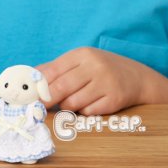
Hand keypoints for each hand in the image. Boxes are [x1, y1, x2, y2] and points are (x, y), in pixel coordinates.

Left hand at [37, 47, 167, 115]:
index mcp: (82, 54)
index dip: (39, 86)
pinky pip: (88, 112)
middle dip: (47, 100)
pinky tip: (88, 106)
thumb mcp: (80, 61)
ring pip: (73, 102)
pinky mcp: (115, 99)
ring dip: (66, 107)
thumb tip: (30, 77)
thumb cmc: (100, 70)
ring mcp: (106, 82)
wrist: (137, 78)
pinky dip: (83, 112)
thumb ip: (55, 68)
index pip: (53, 71)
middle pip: (60, 88)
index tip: (29, 95)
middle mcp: (94, 66)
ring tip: (69, 104)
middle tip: (40, 107)